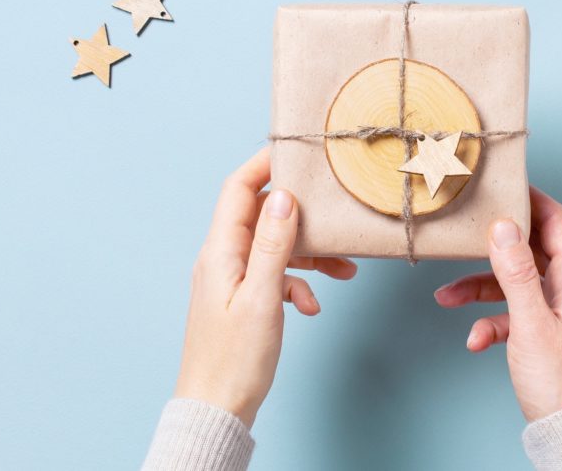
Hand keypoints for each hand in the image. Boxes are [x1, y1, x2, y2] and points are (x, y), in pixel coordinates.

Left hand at [173, 147, 356, 426]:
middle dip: (302, 216)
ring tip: (343, 269)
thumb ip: (273, 245)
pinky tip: (311, 306)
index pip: (237, 189)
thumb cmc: (234, 360)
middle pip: (262, 215)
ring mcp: (232, 279)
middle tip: (334, 215)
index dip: (264, 165)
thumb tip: (284, 197)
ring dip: (309, 254)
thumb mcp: (262, 297)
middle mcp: (222, 258)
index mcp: (219, 251)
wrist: (218, 409)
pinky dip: (298, 283)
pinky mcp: (244, 299)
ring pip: (275, 247)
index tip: (296, 153)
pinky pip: (275, 275)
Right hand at [434, 186, 561, 420]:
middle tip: (466, 232)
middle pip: (531, 251)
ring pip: (516, 285)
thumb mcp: (532, 324)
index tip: (504, 186)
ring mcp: (560, 313)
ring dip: (482, 289)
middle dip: (493, 248)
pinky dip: (492, 322)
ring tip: (447, 297)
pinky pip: (515, 316)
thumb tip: (504, 226)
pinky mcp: (547, 335)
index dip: (532, 200)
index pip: (558, 222)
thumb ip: (515, 273)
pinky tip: (475, 340)